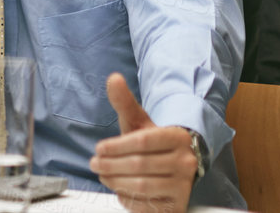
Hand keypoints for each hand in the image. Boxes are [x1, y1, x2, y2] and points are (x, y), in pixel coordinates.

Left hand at [89, 73, 195, 212]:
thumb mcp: (140, 121)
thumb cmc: (154, 142)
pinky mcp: (177, 206)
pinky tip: (119, 190)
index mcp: (177, 137)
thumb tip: (113, 79)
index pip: (142, 141)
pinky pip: (148, 206)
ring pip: (143, 187)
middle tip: (94, 163)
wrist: (177, 164)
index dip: (117, 146)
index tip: (99, 148)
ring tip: (103, 175)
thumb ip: (125, 101)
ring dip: (116, 182)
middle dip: (111, 165)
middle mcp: (185, 162)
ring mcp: (182, 186)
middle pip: (140, 165)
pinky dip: (129, 199)